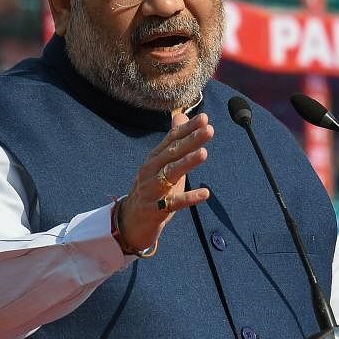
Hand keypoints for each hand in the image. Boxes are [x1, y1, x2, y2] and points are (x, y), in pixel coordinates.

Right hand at [117, 111, 213, 252]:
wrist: (129, 221)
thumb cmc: (150, 190)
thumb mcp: (162, 164)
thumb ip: (174, 142)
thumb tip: (182, 116)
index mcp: (154, 159)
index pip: (172, 140)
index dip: (188, 129)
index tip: (205, 119)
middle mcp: (150, 171)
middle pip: (172, 153)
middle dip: (191, 140)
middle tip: (209, 130)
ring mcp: (151, 190)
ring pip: (170, 174)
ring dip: (187, 163)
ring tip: (204, 153)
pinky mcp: (154, 209)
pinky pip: (173, 203)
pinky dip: (189, 198)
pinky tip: (205, 194)